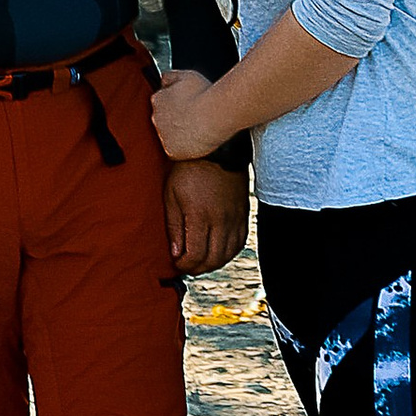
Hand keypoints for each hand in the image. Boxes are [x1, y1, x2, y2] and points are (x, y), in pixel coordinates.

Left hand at [150, 66, 231, 166]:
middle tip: (191, 118)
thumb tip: (163, 79)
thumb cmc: (203, 93)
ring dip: (178, 134)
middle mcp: (156, 118)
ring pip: (168, 136)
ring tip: (195, 130)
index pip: (160, 103)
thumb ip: (170, 76)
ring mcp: (162, 136)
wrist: (213, 114)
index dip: (174, 105)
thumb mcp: (185, 75)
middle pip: (162, 120)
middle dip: (174, 120)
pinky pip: (175, 151)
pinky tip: (195, 141)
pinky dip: (183, 148)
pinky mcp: (171, 151)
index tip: (185, 106)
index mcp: (157, 99)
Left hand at [165, 157, 249, 275]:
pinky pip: (240, 242)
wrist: (218, 147)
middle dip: (197, 268)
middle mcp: (221, 221)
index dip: (184, 265)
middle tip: (187, 265)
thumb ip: (174, 226)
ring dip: (213, 263)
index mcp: (200, 216)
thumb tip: (176, 253)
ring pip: (228, 255)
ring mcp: (235, 218)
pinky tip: (218, 250)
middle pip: (212, 260)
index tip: (177, 262)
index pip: (195, 256)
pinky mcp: (244, 213)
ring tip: (201, 259)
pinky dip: (229, 252)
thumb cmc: (189, 168)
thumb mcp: (171, 195)